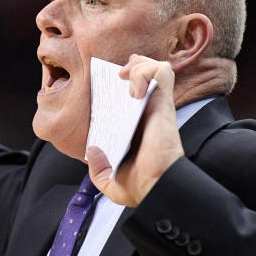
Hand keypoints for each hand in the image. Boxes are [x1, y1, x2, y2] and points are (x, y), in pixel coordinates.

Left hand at [85, 55, 183, 205]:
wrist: (155, 189)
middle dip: (132, 66)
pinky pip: (162, 72)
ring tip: (126, 78)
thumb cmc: (139, 189)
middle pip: (146, 74)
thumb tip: (92, 150)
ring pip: (156, 68)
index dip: (121, 84)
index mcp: (136, 127)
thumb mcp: (110, 182)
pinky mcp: (163, 103)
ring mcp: (156, 106)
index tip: (106, 85)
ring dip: (140, 65)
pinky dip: (146, 71)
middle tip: (118, 76)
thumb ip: (98, 169)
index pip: (131, 95)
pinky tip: (133, 89)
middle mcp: (148, 113)